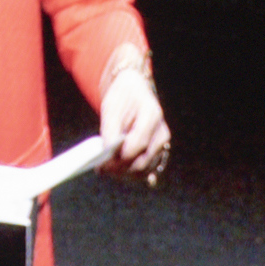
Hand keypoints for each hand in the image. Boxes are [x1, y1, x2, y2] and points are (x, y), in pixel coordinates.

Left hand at [97, 57, 170, 185]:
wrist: (134, 92)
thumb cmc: (122, 98)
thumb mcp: (111, 109)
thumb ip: (110, 132)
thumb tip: (106, 156)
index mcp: (152, 116)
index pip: (138, 145)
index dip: (120, 158)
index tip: (103, 164)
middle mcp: (162, 133)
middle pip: (142, 162)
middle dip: (120, 169)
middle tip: (102, 169)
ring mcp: (163, 144)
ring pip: (144, 170)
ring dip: (125, 173)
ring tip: (107, 168)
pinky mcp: (159, 153)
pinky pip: (147, 171)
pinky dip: (131, 173)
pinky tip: (118, 171)